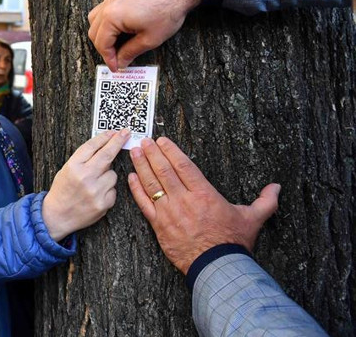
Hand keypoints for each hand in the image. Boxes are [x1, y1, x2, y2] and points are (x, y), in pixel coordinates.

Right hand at [42, 129, 130, 240]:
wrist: (57, 216)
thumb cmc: (62, 190)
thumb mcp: (66, 169)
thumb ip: (84, 159)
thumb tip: (105, 145)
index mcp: (73, 166)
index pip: (92, 146)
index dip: (105, 137)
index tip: (115, 131)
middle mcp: (85, 177)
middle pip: (107, 155)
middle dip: (118, 142)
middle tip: (125, 134)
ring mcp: (95, 191)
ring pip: (113, 175)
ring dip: (108, 175)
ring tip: (95, 183)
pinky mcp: (103, 203)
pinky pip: (113, 190)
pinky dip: (108, 190)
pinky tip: (96, 194)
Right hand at [88, 0, 201, 71]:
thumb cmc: (167, 10)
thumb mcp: (150, 39)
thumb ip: (131, 53)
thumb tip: (121, 62)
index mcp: (112, 17)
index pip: (102, 44)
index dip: (109, 59)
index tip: (116, 67)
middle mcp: (108, 6)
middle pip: (94, 33)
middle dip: (104, 48)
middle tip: (117, 59)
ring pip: (94, 21)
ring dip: (101, 35)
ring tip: (115, 45)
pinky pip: (102, 11)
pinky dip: (105, 23)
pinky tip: (118, 30)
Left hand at [127, 137, 280, 273]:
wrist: (218, 267)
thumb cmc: (233, 242)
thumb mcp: (253, 219)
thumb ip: (265, 201)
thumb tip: (277, 187)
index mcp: (204, 194)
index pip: (184, 166)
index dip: (171, 151)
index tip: (163, 140)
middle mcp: (184, 200)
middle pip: (164, 171)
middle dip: (152, 154)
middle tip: (144, 141)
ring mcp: (169, 212)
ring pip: (151, 184)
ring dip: (141, 166)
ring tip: (135, 153)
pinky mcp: (159, 226)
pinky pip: (144, 204)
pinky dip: (136, 190)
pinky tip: (130, 178)